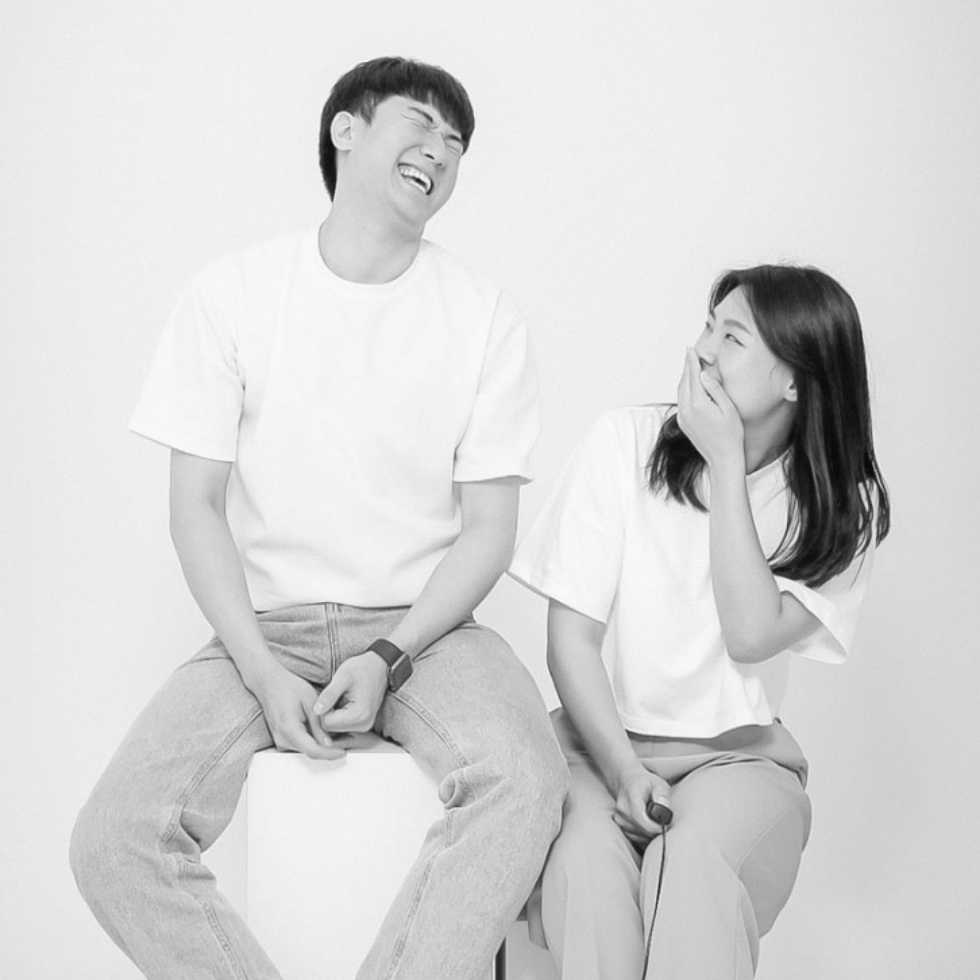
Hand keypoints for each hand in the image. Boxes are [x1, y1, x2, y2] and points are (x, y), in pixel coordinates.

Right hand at [246, 661, 348, 760]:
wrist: (269, 683)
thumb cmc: (289, 688)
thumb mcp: (310, 701)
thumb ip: (318, 724)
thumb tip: (329, 744)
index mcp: (289, 728)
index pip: (312, 750)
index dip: (330, 754)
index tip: (343, 752)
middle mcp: (282, 739)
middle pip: (310, 753)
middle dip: (329, 750)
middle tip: (347, 740)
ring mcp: (280, 741)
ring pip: (306, 751)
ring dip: (323, 747)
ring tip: (339, 735)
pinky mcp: (283, 740)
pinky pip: (301, 746)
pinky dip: (314, 742)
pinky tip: (325, 732)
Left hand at [313, 652, 388, 735]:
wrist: (379, 666)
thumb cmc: (362, 668)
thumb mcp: (343, 676)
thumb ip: (329, 695)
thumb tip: (316, 711)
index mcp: (359, 715)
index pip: (327, 723)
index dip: (322, 709)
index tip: (327, 694)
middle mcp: (363, 725)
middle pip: (330, 728)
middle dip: (326, 712)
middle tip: (332, 694)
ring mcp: (364, 726)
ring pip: (334, 729)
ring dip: (332, 714)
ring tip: (339, 697)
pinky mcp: (362, 724)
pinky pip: (341, 726)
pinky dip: (337, 716)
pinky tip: (342, 702)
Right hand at [612, 766, 671, 848]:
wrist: (628, 781)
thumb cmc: (646, 783)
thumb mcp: (658, 784)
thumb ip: (662, 795)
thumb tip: (663, 808)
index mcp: (631, 796)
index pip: (640, 818)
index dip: (655, 826)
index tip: (666, 825)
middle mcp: (622, 809)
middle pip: (642, 831)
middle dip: (656, 830)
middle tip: (664, 821)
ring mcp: (619, 819)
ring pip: (639, 837)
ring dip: (650, 834)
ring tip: (655, 820)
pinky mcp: (619, 826)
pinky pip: (635, 838)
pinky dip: (644, 835)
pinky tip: (648, 825)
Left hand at [676, 347, 743, 470]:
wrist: (722, 458)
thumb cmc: (731, 434)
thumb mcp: (728, 409)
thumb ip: (715, 389)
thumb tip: (703, 374)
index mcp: (698, 404)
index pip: (693, 376)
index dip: (691, 361)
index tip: (690, 349)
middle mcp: (686, 410)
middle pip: (684, 381)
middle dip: (686, 366)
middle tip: (689, 352)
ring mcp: (682, 417)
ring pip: (680, 391)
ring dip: (684, 377)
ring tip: (689, 365)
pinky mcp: (682, 423)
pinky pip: (681, 401)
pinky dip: (684, 389)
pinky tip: (690, 385)